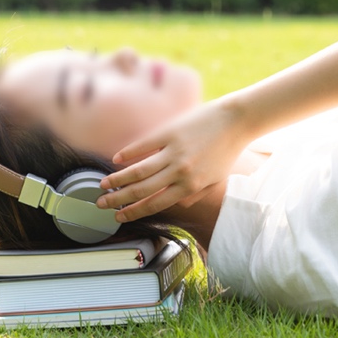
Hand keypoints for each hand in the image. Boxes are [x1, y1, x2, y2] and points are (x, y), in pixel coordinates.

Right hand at [96, 98, 247, 221]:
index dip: (134, 212)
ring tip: (103, 185)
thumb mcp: (214, 180)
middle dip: (119, 199)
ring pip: (138, 170)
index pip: (155, 204)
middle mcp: (179, 172)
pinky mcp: (169, 133)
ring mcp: (173, 152)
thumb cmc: (226, 150)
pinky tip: (116, 159)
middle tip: (102, 204)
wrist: (235, 121)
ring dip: (117, 179)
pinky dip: (128, 153)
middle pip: (141, 190)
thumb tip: (176, 204)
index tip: (119, 216)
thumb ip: (194, 195)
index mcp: (190, 186)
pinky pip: (143, 146)